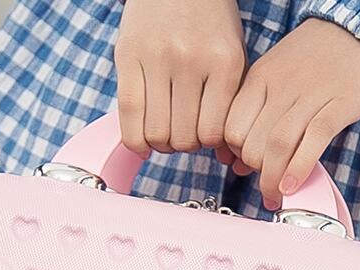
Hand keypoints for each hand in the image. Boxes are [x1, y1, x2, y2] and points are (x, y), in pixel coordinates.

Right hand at [115, 0, 246, 156]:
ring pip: (156, 133)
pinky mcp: (127, 56)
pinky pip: (128, 117)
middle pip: (184, 138)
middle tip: (182, 134)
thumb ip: (230, 102)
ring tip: (164, 132)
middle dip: (183, 145)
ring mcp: (157, 57)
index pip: (213, 133)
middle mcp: (191, 59)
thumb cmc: (209, 22)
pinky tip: (143, 143)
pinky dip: (136, 141)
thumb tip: (222, 157)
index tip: (203, 136)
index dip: (206, 145)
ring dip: (160, 144)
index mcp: (225, 62)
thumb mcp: (232, 55)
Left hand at [223, 18, 359, 209]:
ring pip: (277, 146)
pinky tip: (291, 187)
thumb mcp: (274, 77)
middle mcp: (281, 87)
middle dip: (255, 170)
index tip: (244, 166)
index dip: (235, 154)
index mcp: (259, 78)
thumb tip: (235, 164)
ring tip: (275, 195)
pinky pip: (313, 142)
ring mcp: (311, 96)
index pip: (232, 129)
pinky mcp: (340, 106)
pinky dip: (298, 169)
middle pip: (252, 143)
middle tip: (266, 179)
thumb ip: (253, 115)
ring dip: (271, 179)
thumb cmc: (313, 61)